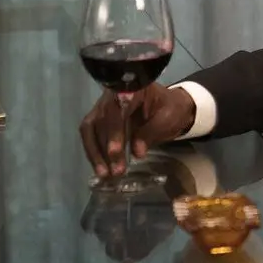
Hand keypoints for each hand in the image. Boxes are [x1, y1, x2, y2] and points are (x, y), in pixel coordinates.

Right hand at [79, 83, 195, 178]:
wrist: (171, 106)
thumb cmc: (171, 109)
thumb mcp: (167, 118)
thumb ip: (151, 131)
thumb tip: (136, 152)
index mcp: (132, 88)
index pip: (118, 108)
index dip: (114, 131)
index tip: (115, 152)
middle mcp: (112, 95)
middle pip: (102, 120)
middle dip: (107, 147)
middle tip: (115, 170)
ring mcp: (104, 106)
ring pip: (91, 129)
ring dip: (96, 152)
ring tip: (105, 174)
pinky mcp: (100, 119)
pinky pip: (91, 135)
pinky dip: (95, 152)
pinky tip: (101, 168)